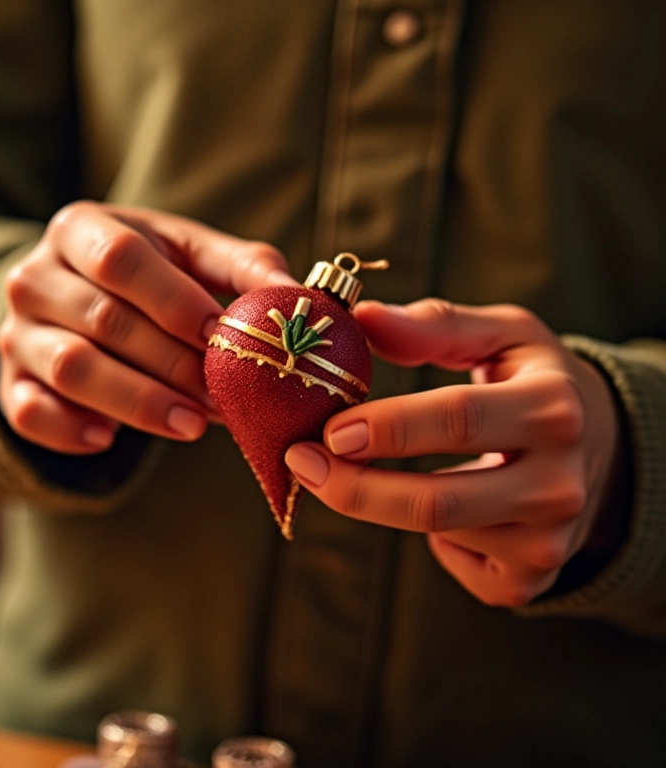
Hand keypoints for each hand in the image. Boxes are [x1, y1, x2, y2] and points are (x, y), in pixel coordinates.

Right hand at [0, 201, 295, 452]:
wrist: (75, 297)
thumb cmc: (147, 274)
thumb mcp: (190, 255)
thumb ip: (243, 269)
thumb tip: (296, 295)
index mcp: (81, 229)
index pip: (123, 260)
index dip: (174, 301)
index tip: (222, 336)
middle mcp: (36, 277)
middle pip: (104, 321)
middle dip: (172, 364)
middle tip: (223, 397)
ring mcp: (18, 333)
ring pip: (72, 369)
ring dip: (138, 402)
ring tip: (191, 425)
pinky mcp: (11, 383)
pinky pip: (29, 413)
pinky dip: (70, 430)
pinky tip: (109, 438)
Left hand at [285, 299, 624, 606]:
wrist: (599, 446)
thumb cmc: (534, 380)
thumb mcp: (503, 334)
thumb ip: (435, 325)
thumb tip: (363, 319)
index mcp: (552, 409)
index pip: (458, 419)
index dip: (387, 426)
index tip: (328, 429)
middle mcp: (559, 484)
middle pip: (437, 501)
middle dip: (356, 488)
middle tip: (303, 463)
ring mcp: (548, 541)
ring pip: (438, 533)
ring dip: (384, 502)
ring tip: (369, 470)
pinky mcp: (530, 578)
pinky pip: (456, 566)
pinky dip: (432, 540)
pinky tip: (439, 508)